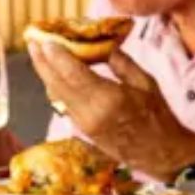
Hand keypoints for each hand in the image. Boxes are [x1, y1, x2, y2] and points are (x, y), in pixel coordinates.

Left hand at [29, 41, 194, 178]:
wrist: (162, 155)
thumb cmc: (159, 118)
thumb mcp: (146, 83)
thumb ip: (122, 63)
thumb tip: (103, 47)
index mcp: (109, 100)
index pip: (73, 74)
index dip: (56, 55)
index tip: (45, 39)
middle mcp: (91, 113)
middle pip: (57, 84)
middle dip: (42, 62)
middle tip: (32, 41)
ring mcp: (84, 125)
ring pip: (56, 95)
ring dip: (46, 74)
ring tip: (40, 54)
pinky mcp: (83, 130)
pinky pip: (64, 104)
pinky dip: (57, 87)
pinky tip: (55, 75)